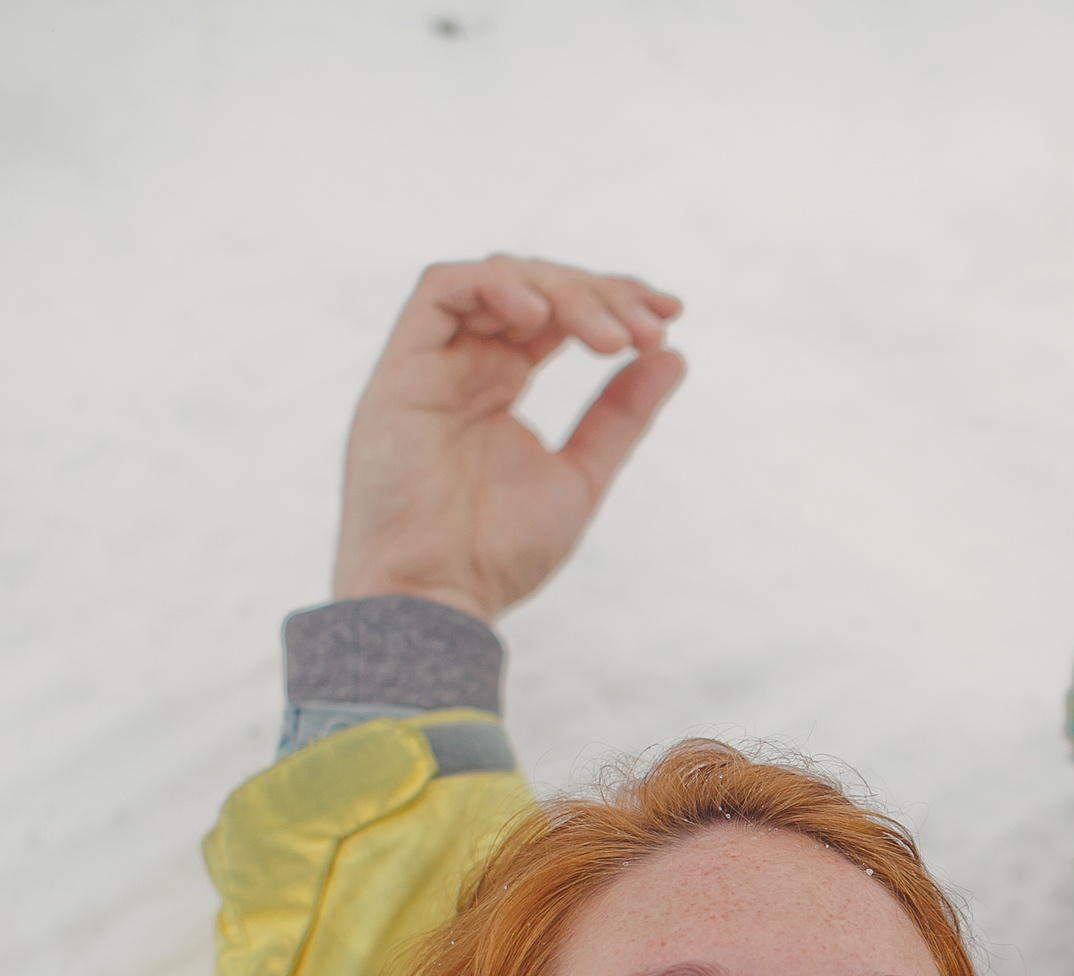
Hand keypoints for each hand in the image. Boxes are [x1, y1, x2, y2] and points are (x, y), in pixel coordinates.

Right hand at [333, 256, 686, 623]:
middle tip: (648, 329)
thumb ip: (620, 415)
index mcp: (497, 384)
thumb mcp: (580, 474)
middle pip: (535, 290)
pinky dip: (497, 286)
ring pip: (497, 280)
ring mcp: (430, 363)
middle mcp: (463, 365)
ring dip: (563, 292)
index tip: (670, 316)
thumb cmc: (497, 553)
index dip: (613, 300)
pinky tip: (543, 317)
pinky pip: (441, 288)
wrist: (435, 597)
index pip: (557, 314)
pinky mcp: (400, 367)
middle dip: (600, 296)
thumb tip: (673, 354)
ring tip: (610, 338)